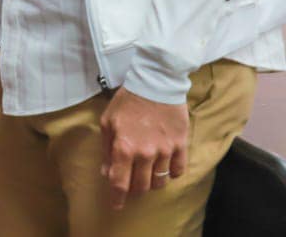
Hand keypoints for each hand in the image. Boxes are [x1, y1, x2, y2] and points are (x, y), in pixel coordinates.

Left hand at [100, 88, 188, 208]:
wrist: (155, 84)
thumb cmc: (127, 101)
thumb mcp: (108, 122)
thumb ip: (107, 149)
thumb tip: (107, 171)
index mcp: (124, 147)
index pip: (120, 182)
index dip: (117, 197)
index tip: (116, 206)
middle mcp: (145, 154)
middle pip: (141, 185)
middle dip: (134, 189)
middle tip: (131, 184)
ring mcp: (165, 151)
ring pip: (160, 182)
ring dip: (151, 183)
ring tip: (146, 175)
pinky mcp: (181, 146)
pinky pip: (178, 171)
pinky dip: (171, 174)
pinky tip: (164, 168)